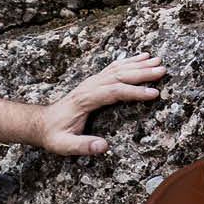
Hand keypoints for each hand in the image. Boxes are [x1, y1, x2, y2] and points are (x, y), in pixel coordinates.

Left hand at [39, 54, 165, 155]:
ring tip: (158, 61)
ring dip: (138, 64)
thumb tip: (103, 146)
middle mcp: (89, 87)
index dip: (134, 92)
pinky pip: (113, 68)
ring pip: (117, 69)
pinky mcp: (93, 82)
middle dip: (142, 73)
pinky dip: (128, 62)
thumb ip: (82, 146)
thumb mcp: (64, 145)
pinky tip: (141, 57)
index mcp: (85, 100)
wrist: (40, 123)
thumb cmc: (53, 135)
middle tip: (162, 71)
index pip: (114, 92)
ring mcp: (91, 82)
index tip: (153, 94)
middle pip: (119, 76)